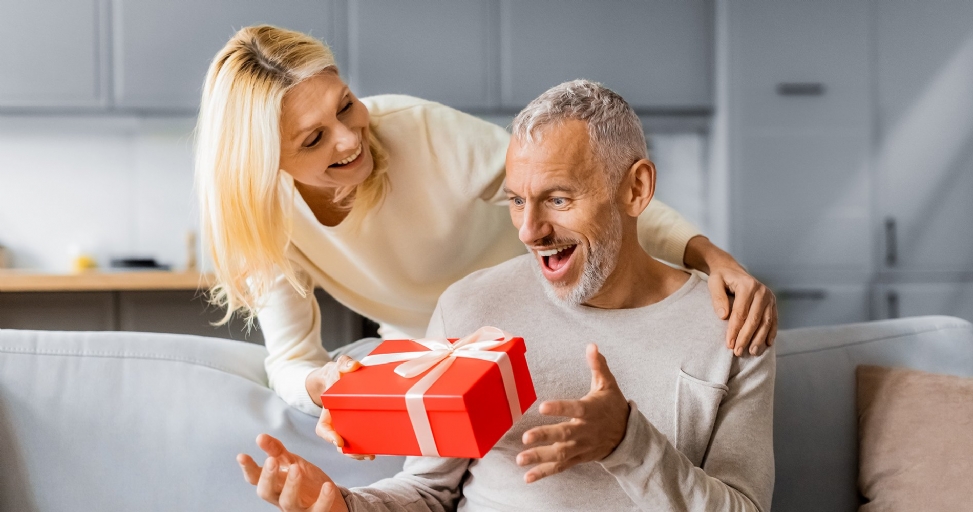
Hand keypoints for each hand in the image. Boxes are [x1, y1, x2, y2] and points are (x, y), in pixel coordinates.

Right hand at [237, 434, 347, 511]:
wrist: (331, 503)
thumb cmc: (307, 483)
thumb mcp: (292, 463)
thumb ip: (277, 451)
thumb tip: (260, 437)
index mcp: (274, 484)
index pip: (256, 478)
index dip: (248, 469)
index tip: (242, 456)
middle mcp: (281, 498)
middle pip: (266, 492)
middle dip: (267, 477)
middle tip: (271, 460)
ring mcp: (297, 508)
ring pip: (288, 502)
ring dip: (291, 485)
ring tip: (296, 468)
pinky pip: (317, 510)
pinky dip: (323, 500)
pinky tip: (327, 486)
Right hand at [307, 356, 373, 460]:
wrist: (341, 376)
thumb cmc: (338, 372)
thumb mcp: (339, 365)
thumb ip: (344, 364)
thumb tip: (353, 366)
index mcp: (328, 410)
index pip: (323, 428)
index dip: (329, 436)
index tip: (339, 442)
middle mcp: (336, 421)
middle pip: (338, 442)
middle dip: (349, 452)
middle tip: (364, 454)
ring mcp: (347, 425)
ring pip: (350, 445)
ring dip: (359, 452)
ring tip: (371, 454)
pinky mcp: (359, 424)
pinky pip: (361, 438)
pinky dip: (368, 444)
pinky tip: (379, 448)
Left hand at [516, 344, 628, 482]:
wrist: (628, 436)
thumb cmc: (613, 407)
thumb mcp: (608, 385)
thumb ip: (598, 366)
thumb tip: (592, 345)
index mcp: (589, 410)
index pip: (573, 408)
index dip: (559, 408)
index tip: (542, 406)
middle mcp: (584, 430)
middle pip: (564, 434)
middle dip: (544, 436)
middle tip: (525, 437)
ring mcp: (581, 446)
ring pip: (560, 454)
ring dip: (539, 457)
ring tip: (520, 459)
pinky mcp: (578, 458)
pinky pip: (560, 466)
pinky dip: (544, 472)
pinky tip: (528, 477)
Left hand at [683, 236, 777, 355]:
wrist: (732, 270)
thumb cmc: (721, 278)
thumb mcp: (714, 283)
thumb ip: (717, 297)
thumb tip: (723, 316)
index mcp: (747, 285)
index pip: (740, 312)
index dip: (734, 330)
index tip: (728, 344)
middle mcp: (762, 291)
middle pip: (754, 319)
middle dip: (746, 337)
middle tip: (738, 352)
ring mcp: (769, 297)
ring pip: (766, 322)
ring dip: (759, 339)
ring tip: (752, 352)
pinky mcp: (773, 303)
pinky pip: (774, 320)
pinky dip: (770, 333)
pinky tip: (766, 344)